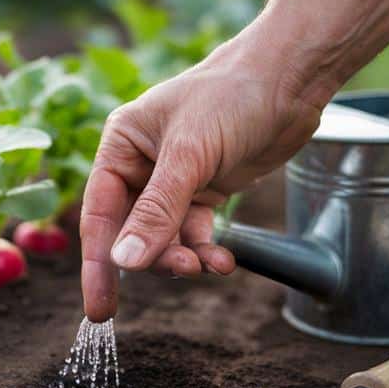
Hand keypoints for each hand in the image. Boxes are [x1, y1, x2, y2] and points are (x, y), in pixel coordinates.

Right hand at [79, 34, 328, 321]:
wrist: (291, 79)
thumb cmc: (232, 96)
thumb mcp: (190, 155)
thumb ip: (157, 211)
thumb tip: (125, 263)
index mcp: (121, 145)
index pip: (100, 214)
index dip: (98, 264)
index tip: (98, 308)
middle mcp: (141, 164)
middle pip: (131, 231)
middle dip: (154, 258)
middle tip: (182, 272)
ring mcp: (174, 179)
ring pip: (165, 237)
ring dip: (183, 257)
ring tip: (208, 265)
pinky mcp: (206, 189)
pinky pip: (195, 233)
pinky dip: (206, 250)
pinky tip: (223, 261)